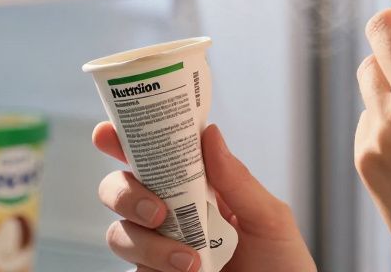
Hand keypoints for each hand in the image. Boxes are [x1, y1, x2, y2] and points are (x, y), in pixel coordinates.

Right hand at [93, 121, 315, 271]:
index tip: (108, 135)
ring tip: (189, 262)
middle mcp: (172, 215)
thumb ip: (238, 181)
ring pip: (120, 234)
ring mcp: (159, 250)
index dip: (125, 141)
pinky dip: (154, 267)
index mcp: (199, 187)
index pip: (156, 156)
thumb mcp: (269, 219)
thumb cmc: (282, 264)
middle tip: (158, 211)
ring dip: (147, 244)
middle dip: (124, 193)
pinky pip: (134, 271)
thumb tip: (209, 134)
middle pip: (120, 190)